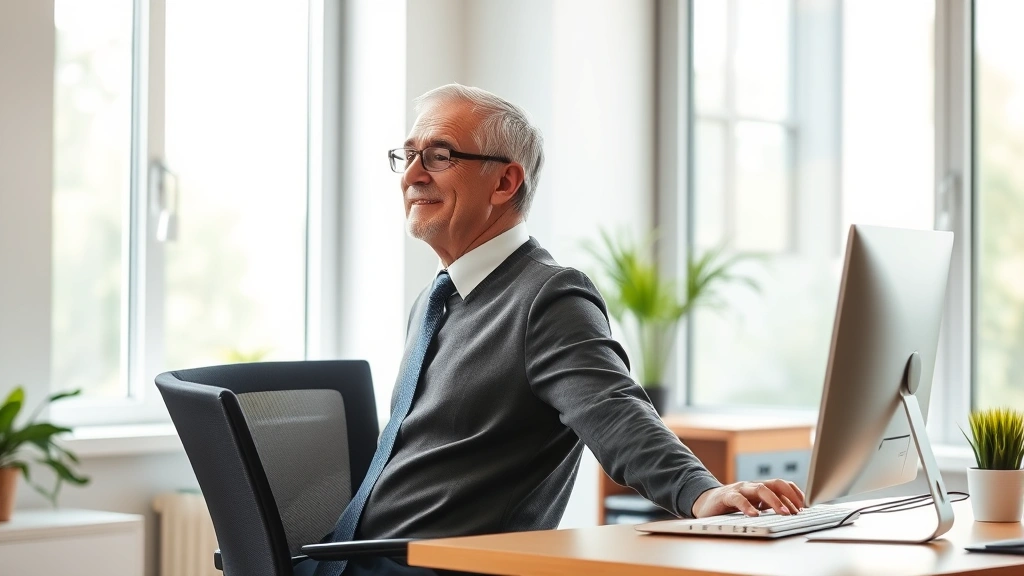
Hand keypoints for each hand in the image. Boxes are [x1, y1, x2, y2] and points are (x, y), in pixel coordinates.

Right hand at [690, 479, 805, 517]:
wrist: (704, 503)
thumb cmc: (731, 506)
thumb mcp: (753, 505)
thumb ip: (768, 506)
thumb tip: (791, 512)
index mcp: (760, 488)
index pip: (782, 485)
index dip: (795, 494)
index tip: (806, 506)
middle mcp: (752, 486)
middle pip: (775, 484)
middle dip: (789, 496)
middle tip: (798, 511)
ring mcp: (740, 489)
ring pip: (760, 489)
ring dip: (774, 501)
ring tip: (784, 513)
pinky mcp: (726, 496)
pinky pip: (738, 499)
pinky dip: (748, 506)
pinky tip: (754, 515)